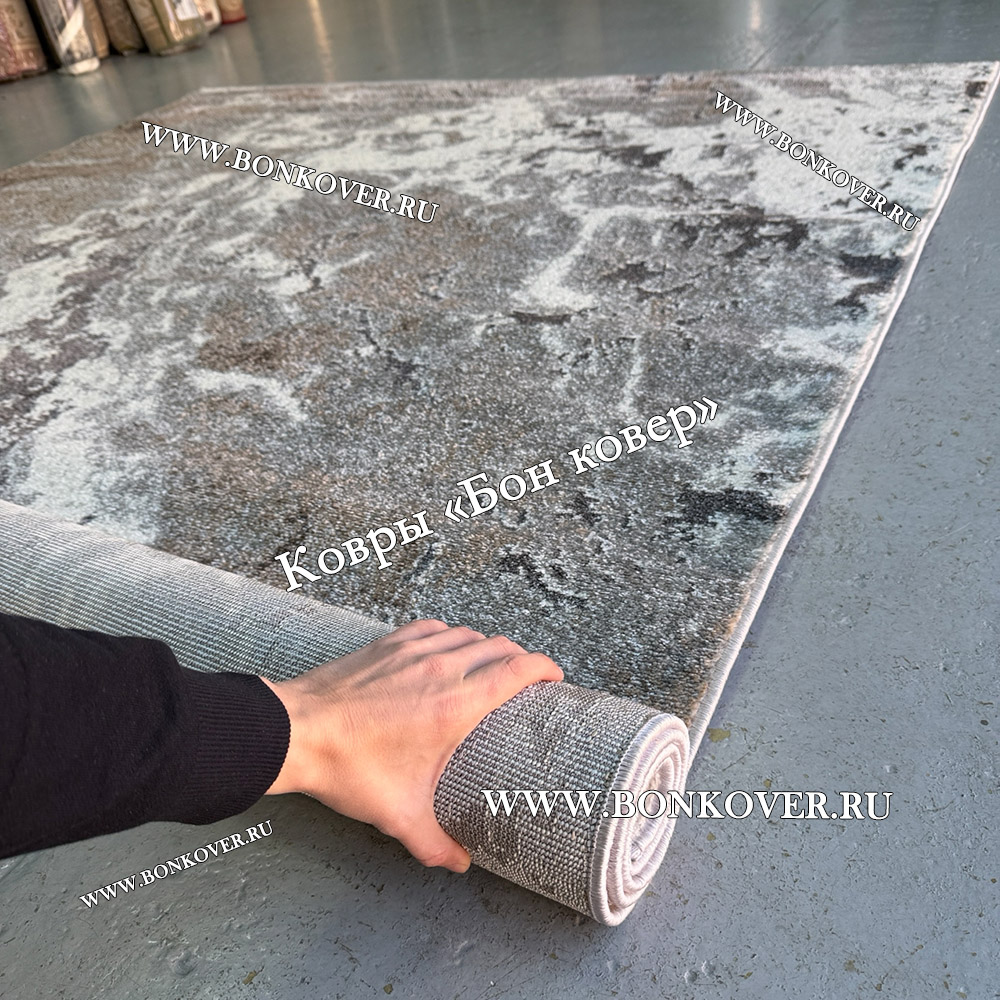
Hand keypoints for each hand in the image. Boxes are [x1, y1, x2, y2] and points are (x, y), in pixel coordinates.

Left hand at [260, 619, 562, 872]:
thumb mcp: (399, 814)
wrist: (296, 732)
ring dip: (487, 646)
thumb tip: (459, 864)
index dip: (543, 667)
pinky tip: (446, 648)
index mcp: (454, 705)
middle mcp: (440, 669)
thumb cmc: (349, 768)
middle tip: (528, 678)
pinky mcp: (388, 644)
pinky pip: (433, 628)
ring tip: (490, 665)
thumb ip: (435, 844)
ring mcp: (413, 651)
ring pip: (467, 634)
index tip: (555, 677)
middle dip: (521, 658)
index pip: (515, 670)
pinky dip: (450, 635)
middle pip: (498, 647)